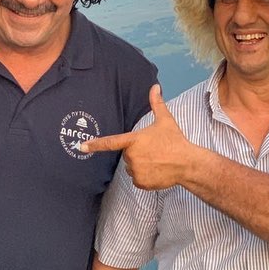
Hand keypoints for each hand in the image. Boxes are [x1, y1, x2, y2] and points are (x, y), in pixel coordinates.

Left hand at [80, 84, 194, 190]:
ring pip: (131, 168)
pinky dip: (145, 177)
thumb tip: (155, 87)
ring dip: (140, 165)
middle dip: (137, 153)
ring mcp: (136, 170)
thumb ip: (156, 103)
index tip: (81, 146)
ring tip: (157, 161)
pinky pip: (137, 179)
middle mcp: (132, 156)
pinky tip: (157, 171)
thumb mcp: (165, 120)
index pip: (110, 142)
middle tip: (153, 151)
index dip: (95, 144)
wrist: (187, 163)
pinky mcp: (141, 183)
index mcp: (134, 140)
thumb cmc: (175, 140)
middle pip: (127, 155)